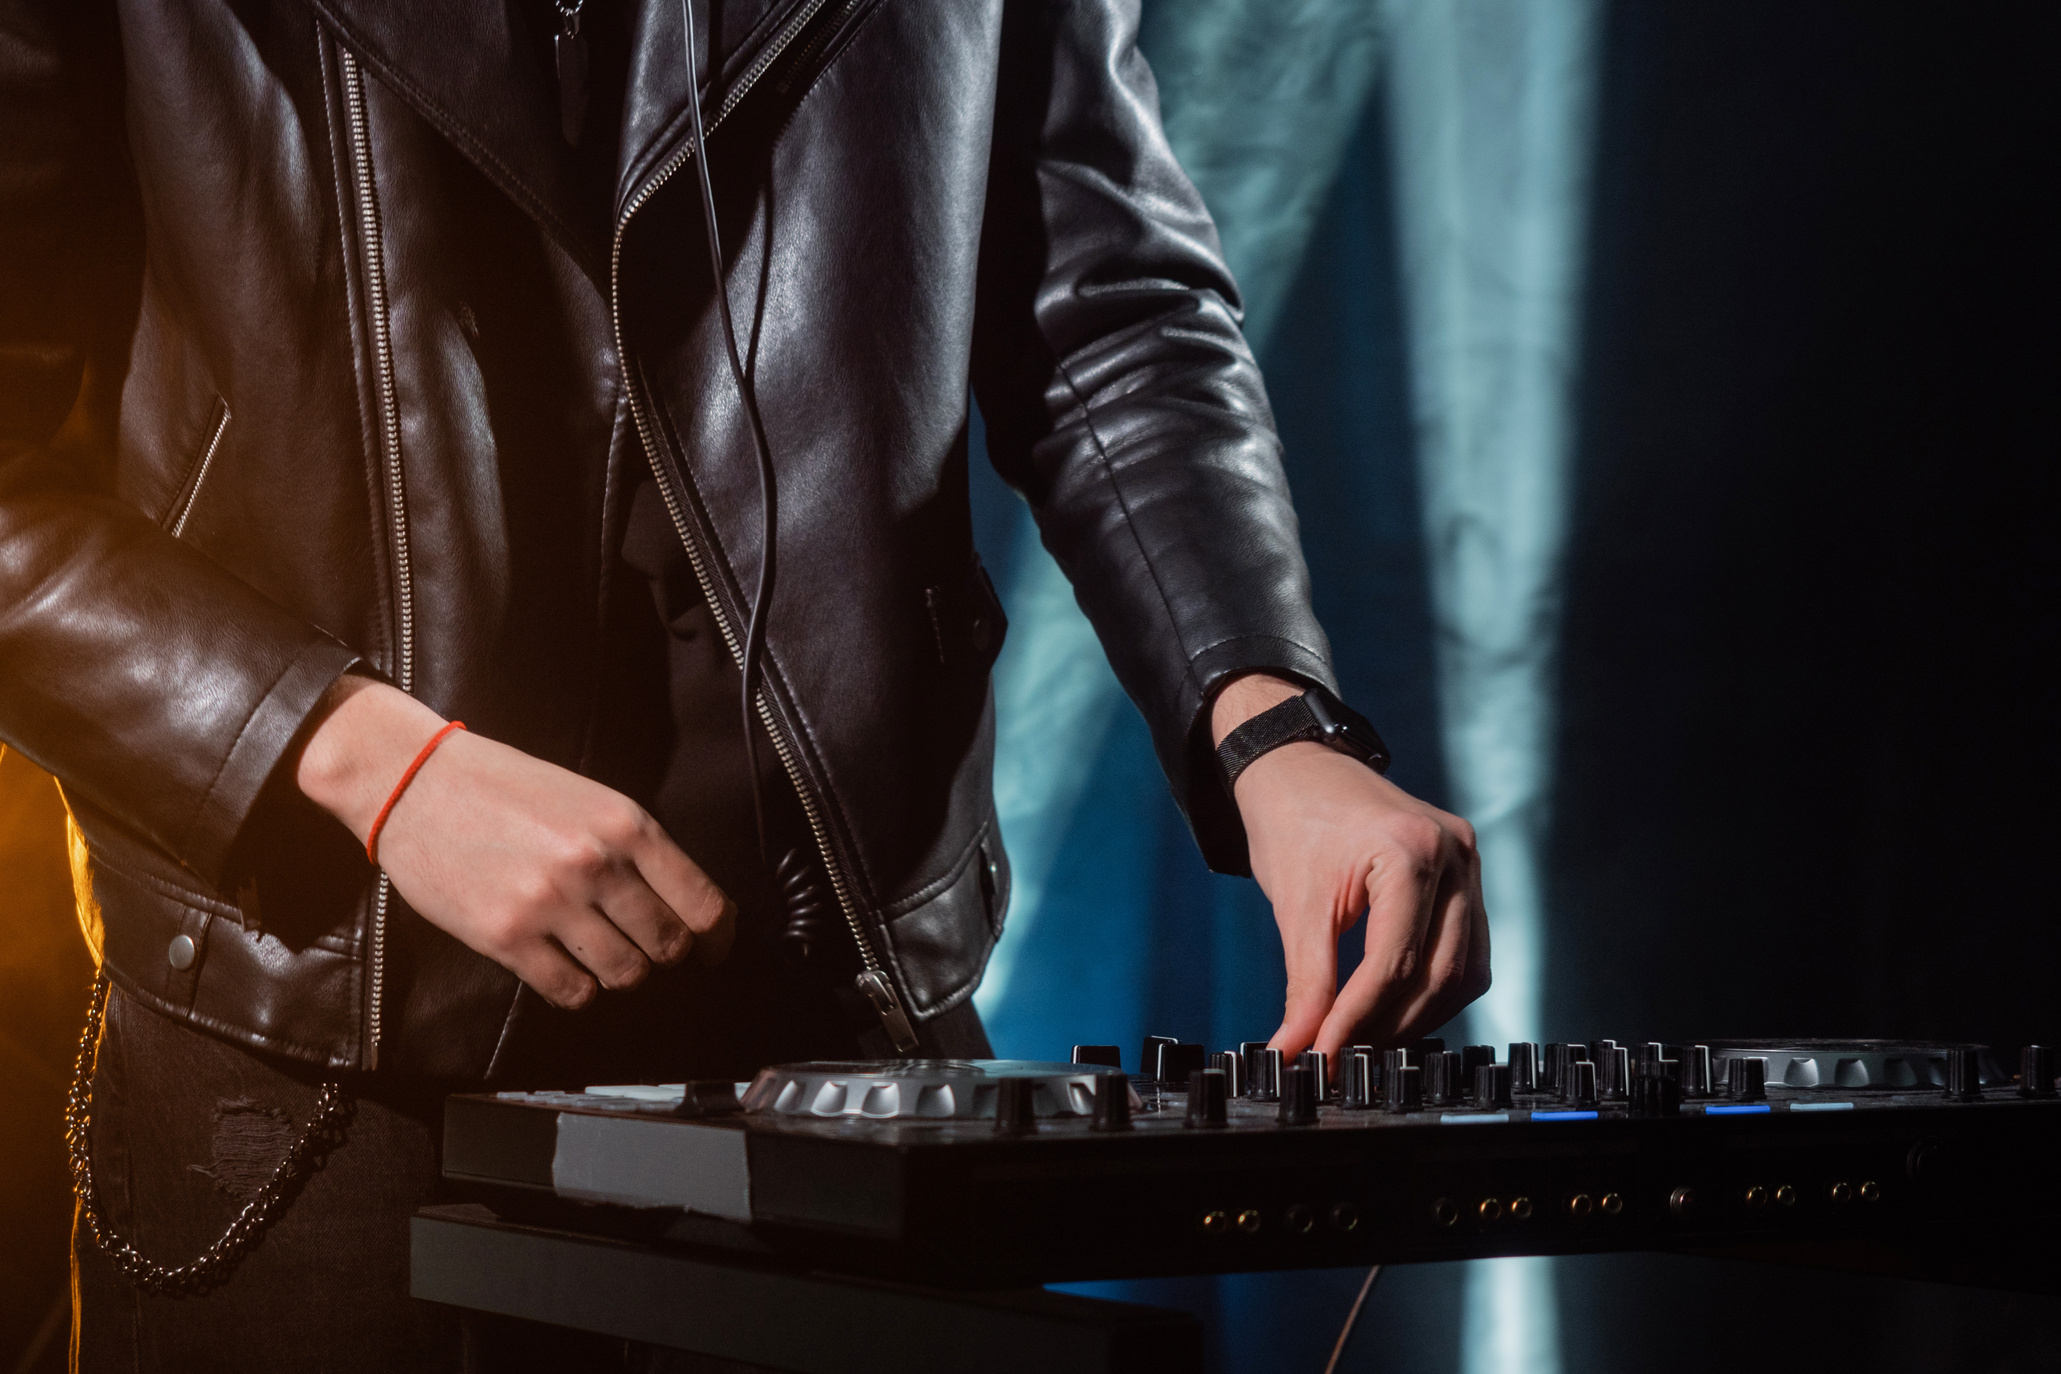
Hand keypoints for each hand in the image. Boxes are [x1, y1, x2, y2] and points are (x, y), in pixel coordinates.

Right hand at [292, 676, 733, 1008]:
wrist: (414, 780)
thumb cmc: (503, 785)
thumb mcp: (588, 797)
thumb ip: (635, 845)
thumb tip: (681, 900)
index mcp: (626, 824)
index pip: (702, 903)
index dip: (717, 937)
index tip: (713, 950)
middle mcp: (595, 864)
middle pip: (668, 945)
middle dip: (664, 954)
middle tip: (646, 948)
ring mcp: (550, 903)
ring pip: (624, 974)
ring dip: (621, 973)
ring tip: (603, 956)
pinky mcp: (505, 936)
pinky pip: (569, 991)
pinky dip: (577, 990)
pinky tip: (565, 969)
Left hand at [1213, 674, 1488, 1060]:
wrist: (1299, 767)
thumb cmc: (1292, 820)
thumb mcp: (1295, 906)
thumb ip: (1306, 984)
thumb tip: (1296, 1050)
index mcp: (1410, 852)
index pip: (1394, 963)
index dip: (1357, 1021)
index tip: (1324, 1059)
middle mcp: (1454, 854)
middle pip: (1438, 974)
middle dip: (1390, 1027)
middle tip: (1344, 1060)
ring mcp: (1468, 862)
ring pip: (1464, 970)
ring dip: (1419, 1015)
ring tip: (1366, 1040)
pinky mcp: (1467, 873)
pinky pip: (1467, 948)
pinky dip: (1436, 985)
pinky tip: (1397, 1007)